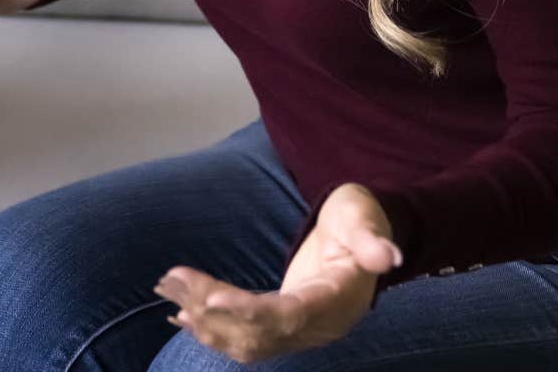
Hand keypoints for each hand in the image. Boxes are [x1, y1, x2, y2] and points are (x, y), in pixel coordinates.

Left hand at [154, 183, 401, 362]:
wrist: (362, 236)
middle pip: (258, 330)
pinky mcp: (282, 326)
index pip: (289, 316)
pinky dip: (210, 328)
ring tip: (168, 290)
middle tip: (173, 279)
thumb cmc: (359, 219)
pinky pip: (243, 337)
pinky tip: (179, 314)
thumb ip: (372, 238)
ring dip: (203, 320)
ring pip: (245, 339)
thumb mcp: (365, 218)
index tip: (210, 300)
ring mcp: (299, 331)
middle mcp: (318, 326)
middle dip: (211, 309)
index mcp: (338, 301)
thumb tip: (389, 256)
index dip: (249, 313)